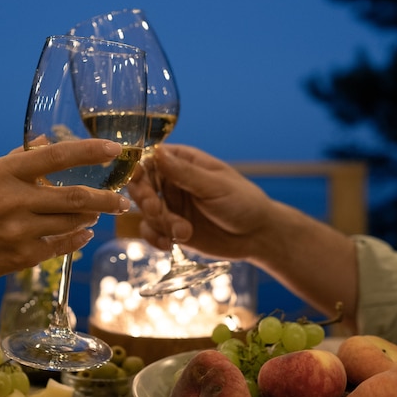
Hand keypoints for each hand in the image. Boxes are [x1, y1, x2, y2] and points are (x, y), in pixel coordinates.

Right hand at [0, 139, 130, 284]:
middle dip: (107, 198)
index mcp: (4, 173)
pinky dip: (78, 238)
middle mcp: (13, 200)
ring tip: (98, 212)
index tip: (115, 149)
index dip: (90, 151)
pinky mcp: (21, 257)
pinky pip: (62, 246)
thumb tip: (49, 142)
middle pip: (75, 196)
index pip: (57, 157)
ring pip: (72, 222)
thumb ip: (20, 160)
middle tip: (124, 199)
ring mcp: (18, 231)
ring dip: (91, 217)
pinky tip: (84, 233)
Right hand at [129, 144, 272, 259]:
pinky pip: (151, 231)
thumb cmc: (243, 202)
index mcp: (183, 163)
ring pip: (145, 211)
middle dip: (145, 198)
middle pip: (141, 185)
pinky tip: (169, 244)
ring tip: (183, 231)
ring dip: (158, 222)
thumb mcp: (215, 185)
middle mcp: (172, 182)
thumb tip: (157, 152)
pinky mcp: (171, 228)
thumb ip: (184, 172)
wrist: (257, 236)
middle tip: (155, 209)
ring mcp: (170, 206)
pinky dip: (155, 238)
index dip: (140, 169)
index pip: (151, 159)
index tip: (139, 180)